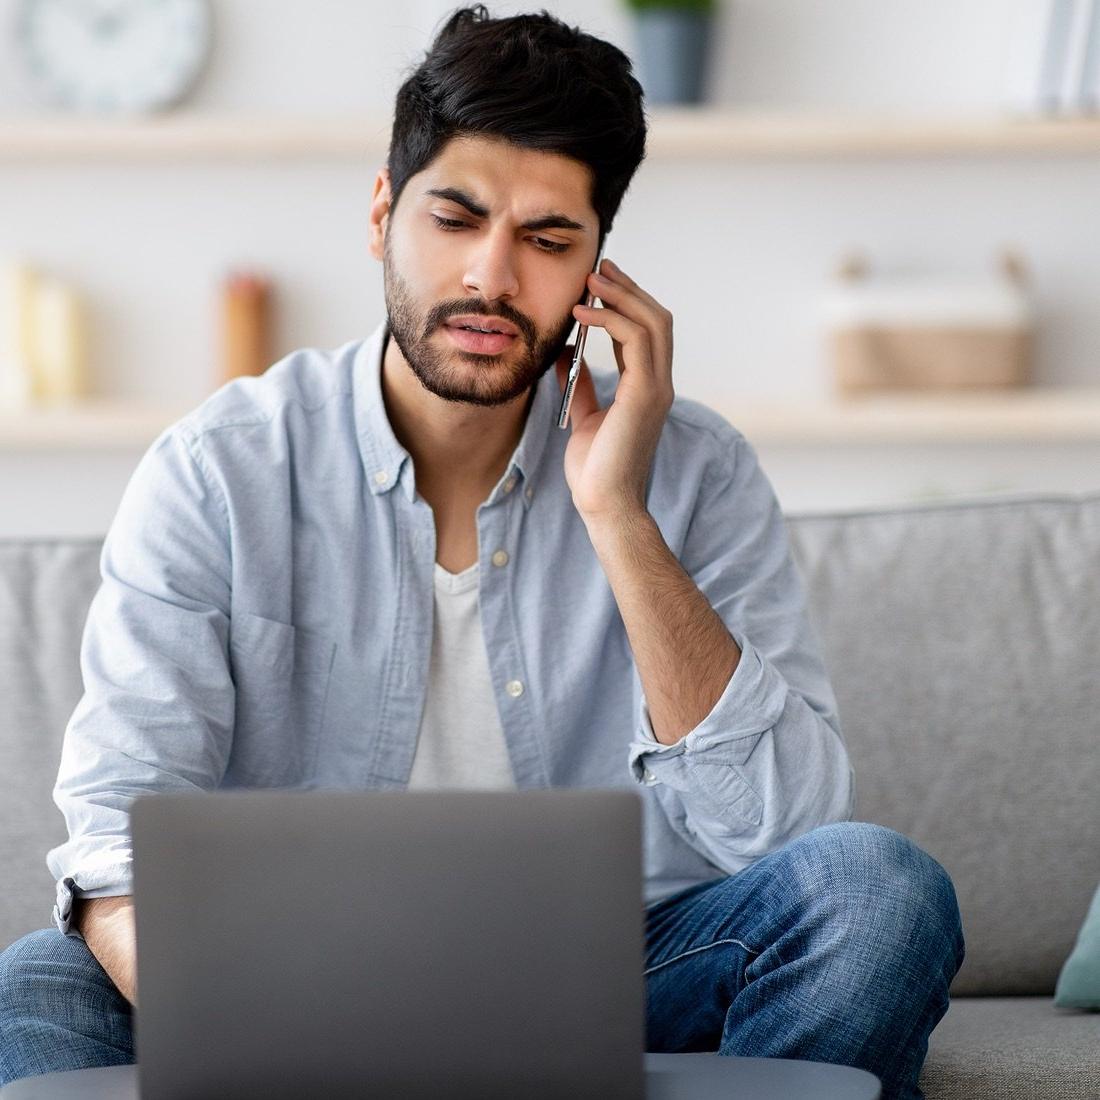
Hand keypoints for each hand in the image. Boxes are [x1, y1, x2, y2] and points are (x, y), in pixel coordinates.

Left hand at [554, 258, 673, 523]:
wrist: (604, 504)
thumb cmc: (595, 469)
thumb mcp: (582, 417)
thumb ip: (579, 385)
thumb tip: (564, 354)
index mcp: (646, 389)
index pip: (645, 333)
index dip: (625, 303)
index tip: (598, 282)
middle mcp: (659, 384)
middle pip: (657, 319)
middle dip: (628, 289)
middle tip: (598, 268)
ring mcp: (657, 389)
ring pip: (653, 323)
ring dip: (621, 295)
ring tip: (591, 280)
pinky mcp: (646, 396)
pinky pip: (637, 341)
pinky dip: (611, 320)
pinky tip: (582, 313)